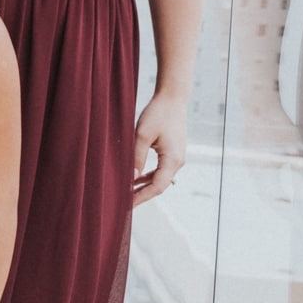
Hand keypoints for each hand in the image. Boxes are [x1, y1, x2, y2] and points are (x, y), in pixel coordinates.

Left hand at [132, 88, 187, 203]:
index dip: (142, 197)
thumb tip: (131, 178)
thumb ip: (137, 157)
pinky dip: (149, 174)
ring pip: (160, 177)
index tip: (128, 204)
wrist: (173, 98)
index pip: (156, 187)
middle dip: (142, 193)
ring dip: (145, 184)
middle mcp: (178, 162)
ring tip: (128, 191)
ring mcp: (177, 158)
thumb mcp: (142, 134)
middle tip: (124, 201)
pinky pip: (161, 169)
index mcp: (172, 161)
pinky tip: (138, 177)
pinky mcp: (174, 152)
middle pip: (159, 185)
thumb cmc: (157, 113)